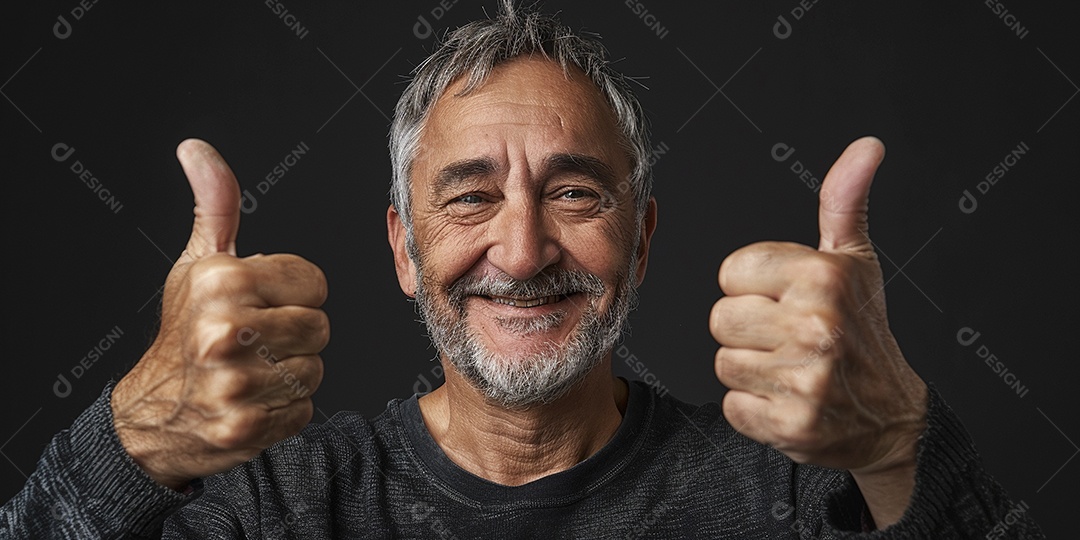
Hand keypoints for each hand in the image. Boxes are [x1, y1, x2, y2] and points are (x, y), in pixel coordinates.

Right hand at [111, 139, 328, 488]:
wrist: (151, 414)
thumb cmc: (184, 330)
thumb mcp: (198, 262)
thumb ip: (215, 205)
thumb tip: (197, 149)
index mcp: (222, 281)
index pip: (316, 283)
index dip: (295, 293)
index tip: (263, 303)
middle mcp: (225, 330)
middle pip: (320, 327)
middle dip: (296, 334)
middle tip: (258, 340)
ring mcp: (234, 383)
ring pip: (315, 370)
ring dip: (291, 373)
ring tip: (252, 369)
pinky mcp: (245, 426)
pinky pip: (304, 408)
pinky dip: (284, 408)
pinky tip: (252, 399)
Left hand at [710, 137, 926, 523]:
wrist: (892, 418)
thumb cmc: (863, 332)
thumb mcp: (856, 261)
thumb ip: (844, 201)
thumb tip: (867, 146)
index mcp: (823, 276)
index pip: (731, 271)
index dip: (753, 288)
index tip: (786, 300)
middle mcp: (816, 325)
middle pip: (720, 318)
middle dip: (748, 330)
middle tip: (788, 339)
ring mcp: (805, 378)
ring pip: (724, 362)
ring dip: (750, 370)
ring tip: (790, 369)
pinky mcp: (790, 424)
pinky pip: (732, 406)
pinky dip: (754, 409)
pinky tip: (788, 400)